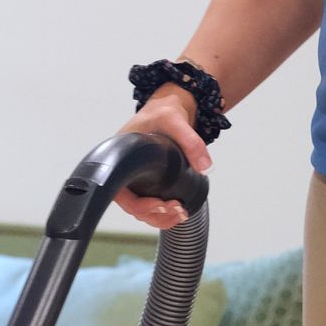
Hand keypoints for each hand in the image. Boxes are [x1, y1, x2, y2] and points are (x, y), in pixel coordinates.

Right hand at [114, 92, 211, 227]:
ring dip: (161, 217)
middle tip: (177, 210)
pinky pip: (151, 204)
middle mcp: (126, 172)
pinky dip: (164, 213)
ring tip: (181, 213)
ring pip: (142, 209)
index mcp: (120, 158)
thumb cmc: (162, 111)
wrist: (169, 108)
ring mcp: (137, 178)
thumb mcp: (174, 120)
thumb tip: (204, 166)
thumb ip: (190, 141)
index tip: (161, 204)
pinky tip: (179, 211)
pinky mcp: (149, 182)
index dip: (139, 205)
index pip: (120, 193)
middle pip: (132, 206)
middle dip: (155, 214)